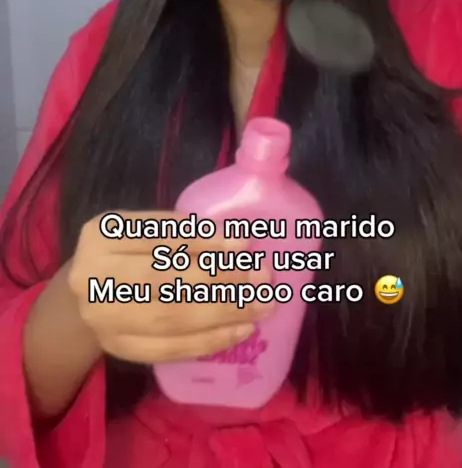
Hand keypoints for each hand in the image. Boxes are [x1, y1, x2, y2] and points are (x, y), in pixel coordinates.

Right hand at [68, 211, 270, 363]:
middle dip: (219, 279)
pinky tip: (239, 330)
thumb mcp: (140, 230)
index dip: (201, 242)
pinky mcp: (119, 349)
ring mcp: (103, 318)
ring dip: (222, 311)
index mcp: (101, 235)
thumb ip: (177, 233)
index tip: (242, 246)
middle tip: (261, 278)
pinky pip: (169, 349)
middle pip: (164, 279)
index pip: (157, 237)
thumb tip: (236, 247)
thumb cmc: (124, 253)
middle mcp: (92, 277)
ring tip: (260, 305)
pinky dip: (209, 340)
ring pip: (170, 316)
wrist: (84, 297)